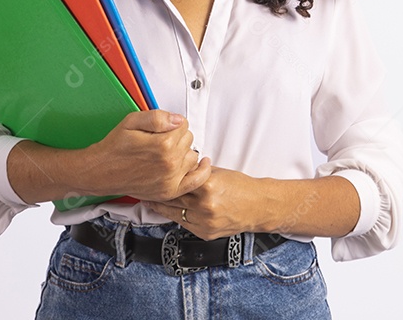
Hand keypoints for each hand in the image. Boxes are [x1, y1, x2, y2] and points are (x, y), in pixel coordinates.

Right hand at [85, 110, 210, 200]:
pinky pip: (197, 181)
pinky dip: (202, 172)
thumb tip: (177, 119)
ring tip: (167, 153)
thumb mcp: (131, 121)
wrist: (102, 172)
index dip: (172, 123)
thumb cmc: (115, 147)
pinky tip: (202, 164)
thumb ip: (158, 117)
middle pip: (189, 140)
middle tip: (160, 140)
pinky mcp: (170, 191)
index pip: (183, 124)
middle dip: (178, 137)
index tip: (162, 128)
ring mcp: (171, 180)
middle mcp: (170, 164)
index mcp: (163, 144)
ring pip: (193, 156)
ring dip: (184, 152)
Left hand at [143, 166, 266, 239]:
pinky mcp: (205, 233)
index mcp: (207, 185)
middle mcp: (205, 205)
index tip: (152, 175)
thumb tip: (178, 169)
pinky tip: (169, 210)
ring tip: (149, 199)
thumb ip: (197, 173)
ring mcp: (205, 222)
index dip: (162, 178)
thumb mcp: (218, 172)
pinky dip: (176, 216)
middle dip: (157, 193)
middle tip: (143, 187)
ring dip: (161, 206)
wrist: (259, 206)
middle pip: (172, 198)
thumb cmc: (241, 187)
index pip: (177, 181)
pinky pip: (184, 224)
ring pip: (174, 213)